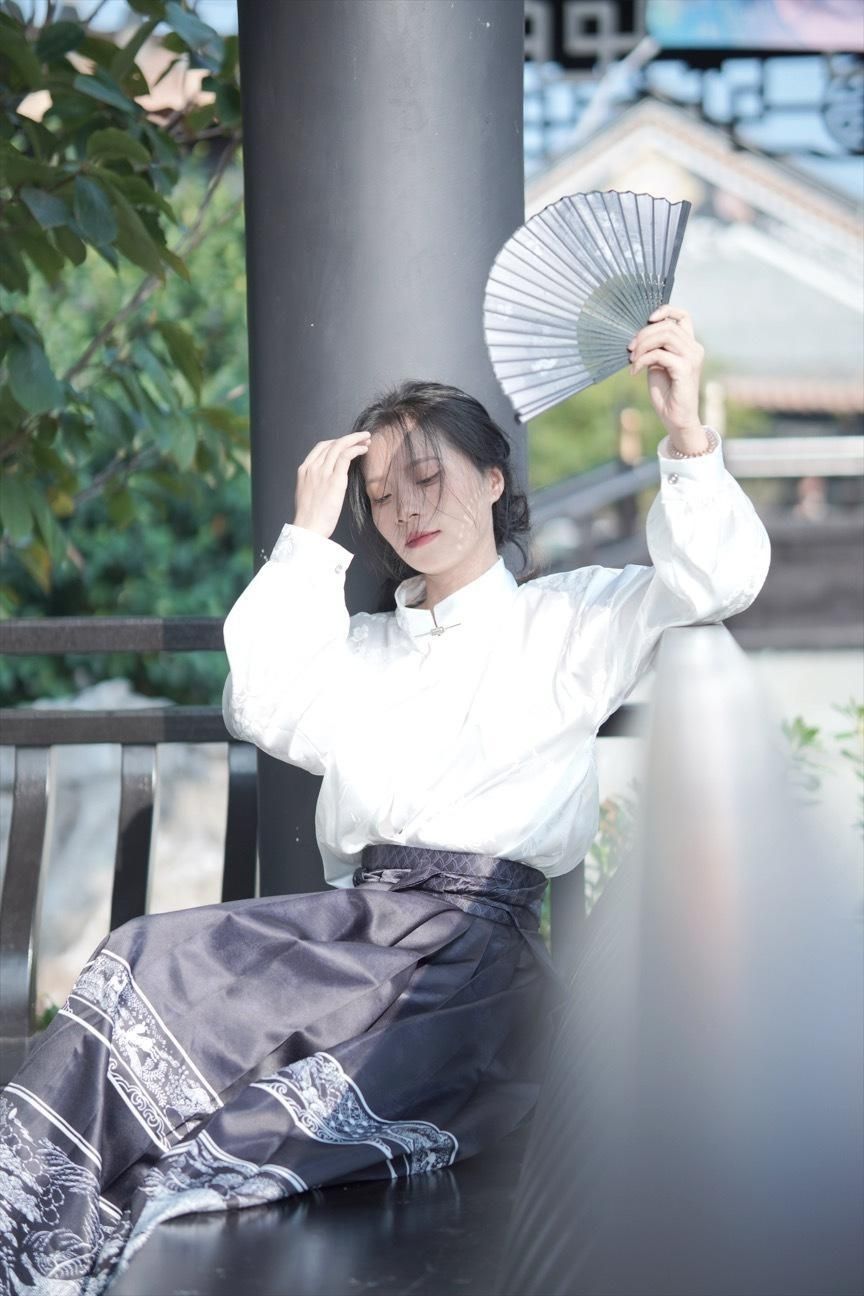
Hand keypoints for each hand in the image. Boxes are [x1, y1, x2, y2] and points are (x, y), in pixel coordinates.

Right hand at [292, 431, 370, 538]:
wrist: (308, 528)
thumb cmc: (310, 517)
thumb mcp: (307, 494)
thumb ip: (316, 482)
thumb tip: (329, 480)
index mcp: (304, 470)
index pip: (321, 447)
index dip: (336, 442)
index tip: (347, 443)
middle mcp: (312, 467)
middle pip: (331, 444)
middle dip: (348, 438)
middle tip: (362, 438)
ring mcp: (322, 472)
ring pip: (339, 446)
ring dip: (355, 440)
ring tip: (367, 439)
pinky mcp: (334, 479)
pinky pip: (345, 456)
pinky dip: (356, 449)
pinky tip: (364, 449)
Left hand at [627, 306, 704, 442]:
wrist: (676, 418)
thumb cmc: (667, 393)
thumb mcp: (658, 364)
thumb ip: (655, 348)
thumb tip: (639, 334)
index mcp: (690, 345)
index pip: (683, 316)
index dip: (665, 310)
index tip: (647, 319)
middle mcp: (694, 348)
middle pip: (667, 325)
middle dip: (644, 333)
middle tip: (630, 349)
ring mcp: (692, 358)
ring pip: (665, 335)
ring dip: (643, 345)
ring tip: (632, 359)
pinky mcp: (685, 369)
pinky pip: (659, 354)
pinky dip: (642, 360)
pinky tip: (634, 371)